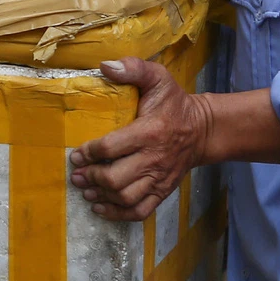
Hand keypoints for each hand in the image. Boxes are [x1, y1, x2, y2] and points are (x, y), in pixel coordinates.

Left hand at [68, 57, 210, 221]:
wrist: (203, 130)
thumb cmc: (175, 104)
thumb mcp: (158, 78)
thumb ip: (133, 68)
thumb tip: (105, 66)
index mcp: (149, 132)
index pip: (111, 147)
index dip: (89, 153)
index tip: (76, 155)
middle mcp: (153, 159)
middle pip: (115, 179)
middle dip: (91, 178)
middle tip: (77, 175)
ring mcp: (159, 178)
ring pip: (125, 198)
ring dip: (101, 197)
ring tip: (86, 190)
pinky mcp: (163, 191)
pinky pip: (139, 211)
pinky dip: (117, 214)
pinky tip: (101, 207)